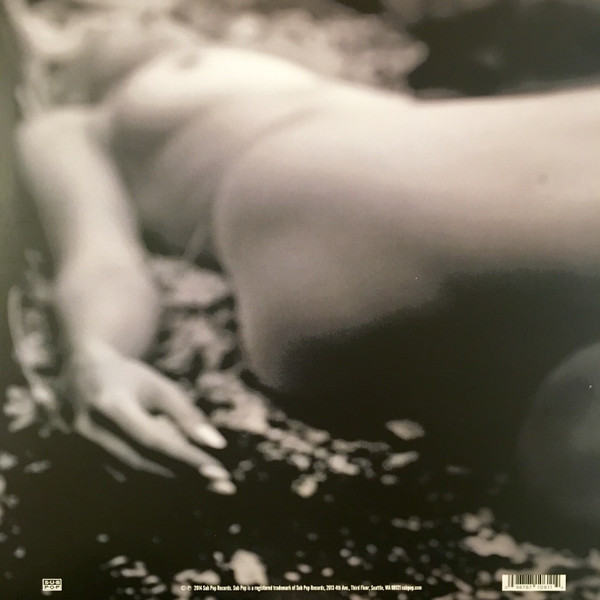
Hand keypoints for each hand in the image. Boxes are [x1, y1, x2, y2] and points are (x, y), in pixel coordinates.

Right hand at [64, 340, 233, 489]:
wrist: (79, 374)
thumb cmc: (128, 378)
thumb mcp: (158, 387)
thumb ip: (186, 414)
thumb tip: (218, 445)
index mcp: (110, 406)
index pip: (153, 441)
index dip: (186, 458)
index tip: (219, 472)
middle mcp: (91, 432)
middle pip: (143, 465)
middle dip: (185, 478)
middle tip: (223, 485)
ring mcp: (81, 451)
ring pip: (134, 478)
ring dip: (173, 486)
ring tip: (211, 487)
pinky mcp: (82, 464)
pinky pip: (124, 480)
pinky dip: (155, 484)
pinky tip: (184, 484)